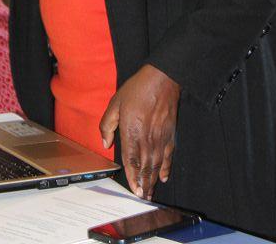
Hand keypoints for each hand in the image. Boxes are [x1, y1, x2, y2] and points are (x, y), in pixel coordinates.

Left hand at [100, 64, 180, 199]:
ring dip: (153, 180)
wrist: (162, 78)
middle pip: (145, 166)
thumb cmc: (138, 89)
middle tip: (142, 197)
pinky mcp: (170, 134)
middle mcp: (146, 137)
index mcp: (131, 131)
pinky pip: (168, 155)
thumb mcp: (115, 102)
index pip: (131, 160)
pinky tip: (163, 176)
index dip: (132, 177)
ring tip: (150, 192)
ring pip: (156, 164)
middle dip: (143, 184)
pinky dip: (166, 167)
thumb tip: (105, 143)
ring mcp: (160, 137)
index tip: (133, 190)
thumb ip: (107, 124)